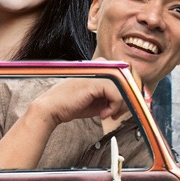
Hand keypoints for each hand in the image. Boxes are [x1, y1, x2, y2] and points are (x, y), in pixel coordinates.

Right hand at [0, 78, 126, 169]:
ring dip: (119, 105)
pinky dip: (113, 107)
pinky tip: (103, 114)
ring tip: (107, 114)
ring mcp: (97, 72)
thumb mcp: (96, 99)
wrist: (51, 109)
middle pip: (126, 79)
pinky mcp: (95, 81)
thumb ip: (111, 95)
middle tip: (116, 113)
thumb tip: (128, 99)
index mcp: (97, 67)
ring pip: (124, 87)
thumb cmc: (70, 105)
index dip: (126, 91)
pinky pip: (117, 94)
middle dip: (126, 99)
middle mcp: (98, 65)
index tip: (120, 107)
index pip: (123, 74)